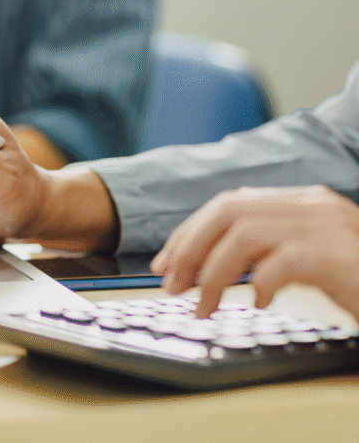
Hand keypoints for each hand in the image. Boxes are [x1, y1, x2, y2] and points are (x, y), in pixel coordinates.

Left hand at [151, 185, 358, 320]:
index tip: (166, 264)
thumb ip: (270, 249)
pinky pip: (282, 262)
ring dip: (212, 273)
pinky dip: (258, 284)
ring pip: (244, 235)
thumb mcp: (310, 259)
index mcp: (304, 202)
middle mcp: (314, 205)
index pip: (230, 204)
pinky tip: (256, 304)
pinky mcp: (341, 255)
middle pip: (228, 212)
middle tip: (171, 286)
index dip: (190, 233)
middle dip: (189, 248)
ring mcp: (330, 227)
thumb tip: (210, 265)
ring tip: (203, 305)